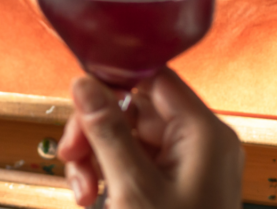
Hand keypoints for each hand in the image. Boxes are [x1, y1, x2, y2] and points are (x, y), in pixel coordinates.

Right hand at [57, 69, 243, 207]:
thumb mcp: (132, 188)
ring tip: (84, 191)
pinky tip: (94, 198)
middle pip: (133, 109)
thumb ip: (107, 132)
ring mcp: (186, 166)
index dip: (114, 82)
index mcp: (203, 134)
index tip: (80, 96)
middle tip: (72, 156)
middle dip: (96, 132)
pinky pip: (131, 163)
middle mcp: (199, 144)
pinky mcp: (172, 186)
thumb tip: (85, 84)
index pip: (154, 79)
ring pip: (126, 137)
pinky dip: (107, 176)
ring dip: (95, 158)